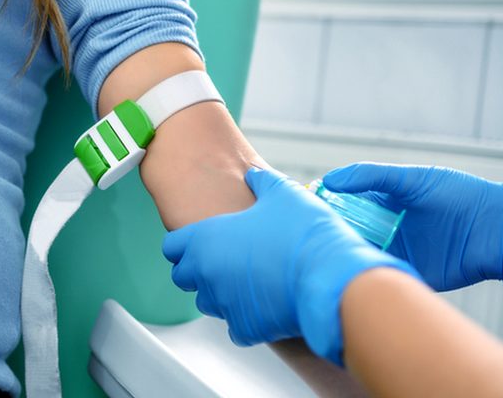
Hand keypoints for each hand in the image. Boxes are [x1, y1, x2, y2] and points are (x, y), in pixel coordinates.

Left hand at [163, 167, 414, 364]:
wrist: (330, 279)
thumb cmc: (305, 234)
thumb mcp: (282, 193)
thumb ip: (261, 181)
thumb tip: (254, 175)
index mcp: (207, 239)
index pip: (172, 246)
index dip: (184, 243)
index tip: (198, 242)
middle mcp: (207, 273)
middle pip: (184, 276)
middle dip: (198, 270)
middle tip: (225, 260)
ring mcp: (224, 303)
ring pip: (208, 302)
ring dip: (221, 293)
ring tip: (248, 280)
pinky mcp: (246, 328)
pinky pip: (236, 326)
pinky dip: (246, 318)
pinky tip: (266, 303)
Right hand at [323, 163, 502, 291]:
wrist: (497, 231)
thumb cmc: (461, 196)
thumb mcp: (412, 179)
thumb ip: (371, 177)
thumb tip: (330, 180)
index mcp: (380, 203)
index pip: (340, 204)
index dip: (321, 206)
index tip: (301, 208)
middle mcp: (381, 228)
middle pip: (342, 232)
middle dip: (324, 233)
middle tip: (305, 235)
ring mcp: (391, 252)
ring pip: (354, 255)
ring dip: (339, 255)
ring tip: (321, 254)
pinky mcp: (403, 273)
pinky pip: (375, 277)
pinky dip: (361, 276)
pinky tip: (348, 271)